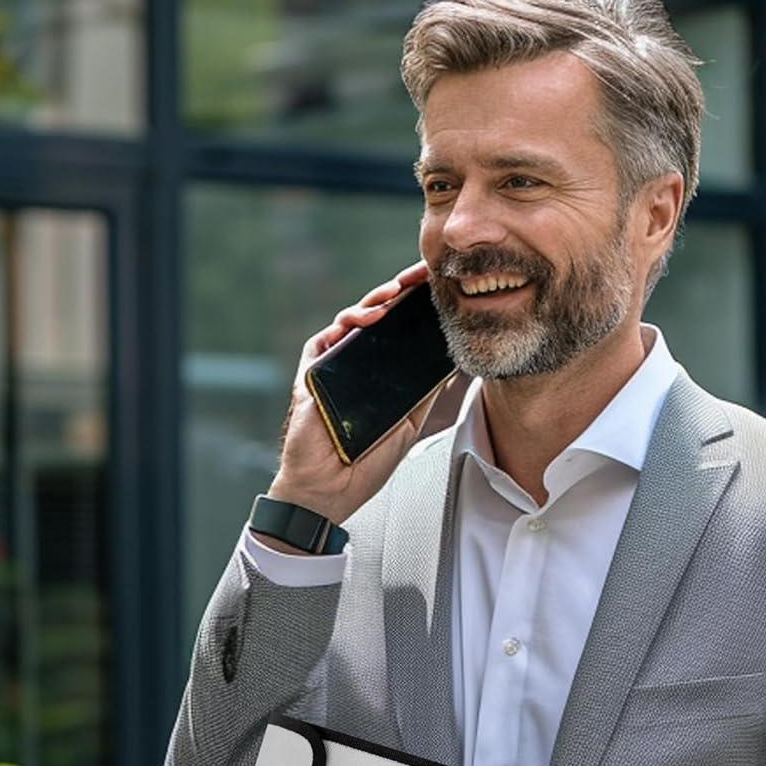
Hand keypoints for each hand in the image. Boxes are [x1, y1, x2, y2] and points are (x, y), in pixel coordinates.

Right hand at [269, 259, 464, 525]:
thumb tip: (453, 364)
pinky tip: (369, 317)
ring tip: (397, 292)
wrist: (330, 489)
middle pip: (380, 319)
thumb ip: (425, 394)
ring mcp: (334, 366)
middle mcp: (358, 365)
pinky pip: (326, 339)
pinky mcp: (311, 373)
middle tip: (423, 276)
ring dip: (376, 300)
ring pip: (354, 321)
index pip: (400, 333)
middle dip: (401, 293)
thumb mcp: (408, 424)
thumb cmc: (364, 462)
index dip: (417, 311)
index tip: (440, 293)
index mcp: (381, 375)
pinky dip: (347, 324)